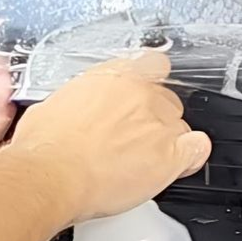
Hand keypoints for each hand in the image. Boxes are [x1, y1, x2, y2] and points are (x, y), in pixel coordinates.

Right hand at [10, 50, 210, 222]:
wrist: (50, 175)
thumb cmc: (44, 147)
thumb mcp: (52, 106)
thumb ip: (76, 102)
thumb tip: (72, 111)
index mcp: (112, 76)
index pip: (152, 65)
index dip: (152, 84)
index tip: (143, 99)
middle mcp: (139, 93)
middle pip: (167, 101)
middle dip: (154, 120)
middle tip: (133, 141)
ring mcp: (158, 121)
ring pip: (180, 127)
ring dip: (167, 143)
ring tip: (144, 162)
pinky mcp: (170, 153)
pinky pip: (198, 149)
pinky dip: (191, 157)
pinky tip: (179, 165)